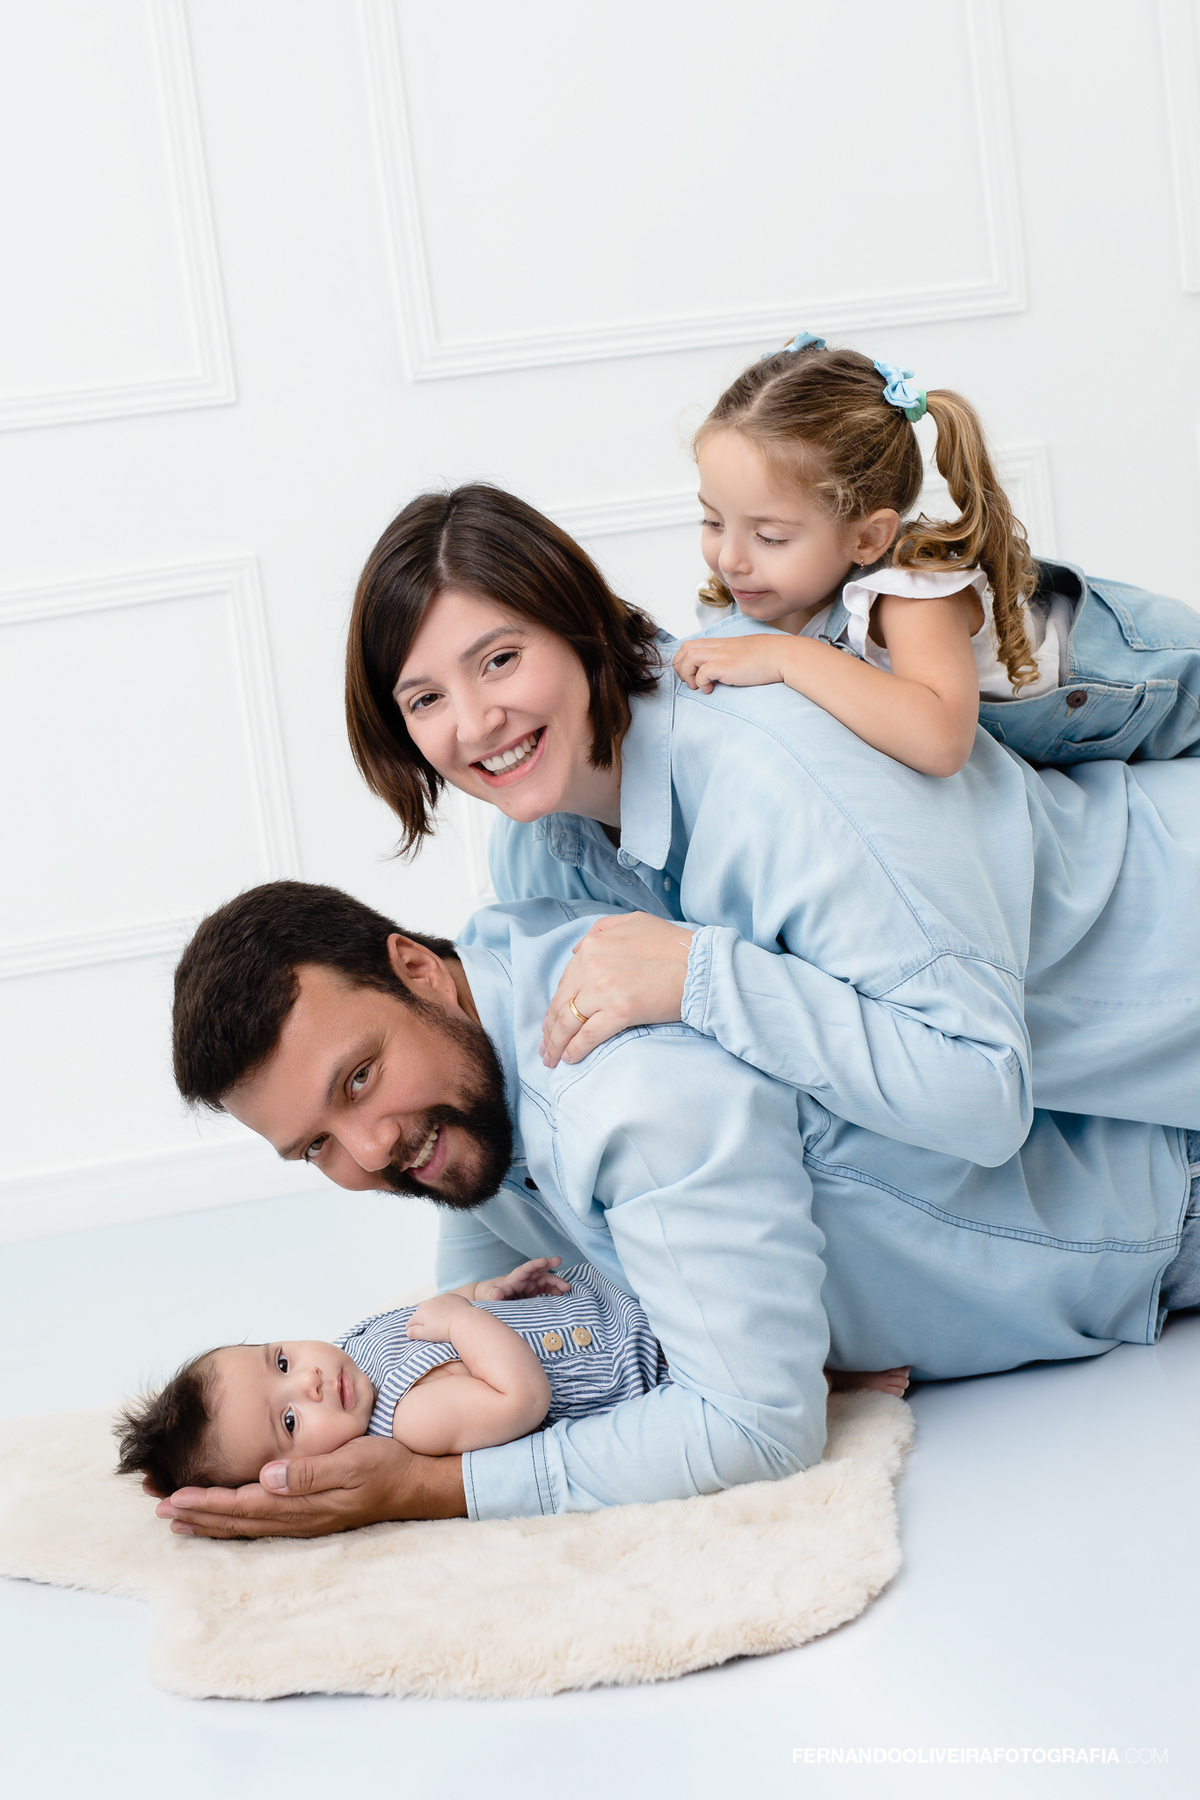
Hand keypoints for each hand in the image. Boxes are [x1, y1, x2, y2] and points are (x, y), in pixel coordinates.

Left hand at [153, 1436, 464, 1537]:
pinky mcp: (312, 1515)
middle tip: (160, 1509)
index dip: (206, 1503)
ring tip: (180, 1520)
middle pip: (238, 1520)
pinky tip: (227, 1517)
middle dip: (197, 1515)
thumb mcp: (353, 1461)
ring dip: (211, 1521)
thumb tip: (266, 1478)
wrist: (420, 1483)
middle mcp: (300, 1518)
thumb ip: (310, 1471)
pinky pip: (263, 1523)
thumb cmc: (388, 1465)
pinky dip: (236, 1520)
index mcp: (305, 1504)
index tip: (174, 1498)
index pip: (244, 1506)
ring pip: (247, 1525)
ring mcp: (306, 1520)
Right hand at [407, 1292, 472, 1338]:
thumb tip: (408, 1331)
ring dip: (433, 1310)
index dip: (411, 1327)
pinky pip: (445, 1301)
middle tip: (427, 1325)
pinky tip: (450, 1312)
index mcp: (420, 1313)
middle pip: (421, 1310)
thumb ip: (415, 1332)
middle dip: (422, 1317)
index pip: (411, 1321)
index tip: (413, 1331)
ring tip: (438, 1318)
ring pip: (433, 1304)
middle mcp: (428, 1302)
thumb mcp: (426, 1334)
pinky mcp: (452, 1296)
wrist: (463, 1321)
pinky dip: (445, 1306)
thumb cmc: (444, 1330)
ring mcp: (440, 1298)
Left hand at [473, 1257, 571, 1301]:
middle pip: (538, 1270)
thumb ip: (493, 1294)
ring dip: (556, 1282)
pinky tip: (562, 1294)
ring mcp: (530, 1285)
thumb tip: (497, 1294)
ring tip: (567, 1288)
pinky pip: (546, 1289)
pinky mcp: (533, 1292)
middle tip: (559, 1262)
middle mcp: (524, 1279)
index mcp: (514, 1278)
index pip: (525, 1269)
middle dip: (549, 1266)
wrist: (489, 1298)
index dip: (535, 1264)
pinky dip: (554, 1290)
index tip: (545, 1260)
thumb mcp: (488, 1295)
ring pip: (545, 1280)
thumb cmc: (488, 1294)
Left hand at [541, 911, 693, 1068]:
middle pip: (561, 1004)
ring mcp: (604, 989)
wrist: (702, 965)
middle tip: (545, 1048)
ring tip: (553, 1059)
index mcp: (593, 945)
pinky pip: (588, 1035)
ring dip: (557, 1044)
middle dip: (550, 1030)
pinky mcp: (620, 1012)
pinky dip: (575, 1049)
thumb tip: (577, 950)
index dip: (556, 1006)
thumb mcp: (634, 922)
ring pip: (569, 1022)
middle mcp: (592, 966)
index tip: (551, 1022)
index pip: (565, 982)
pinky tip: (570, 1058)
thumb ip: (601, 930)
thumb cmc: (673, 944)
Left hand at [673, 634, 786, 692]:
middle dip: (680, 666)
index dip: (684, 659)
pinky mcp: (727, 666)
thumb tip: (722, 672)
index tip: (691, 674)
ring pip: (689, 657)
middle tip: (690, 681)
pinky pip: (702, 672)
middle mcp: (719, 647)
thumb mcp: (744, 653)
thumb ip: (731, 658)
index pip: (691, 644)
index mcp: (722, 643)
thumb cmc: (769, 657)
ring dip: (687, 674)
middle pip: (685, 649)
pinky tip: (710, 689)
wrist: (783, 655)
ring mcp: (722, 655)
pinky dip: (700, 682)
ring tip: (697, 686)